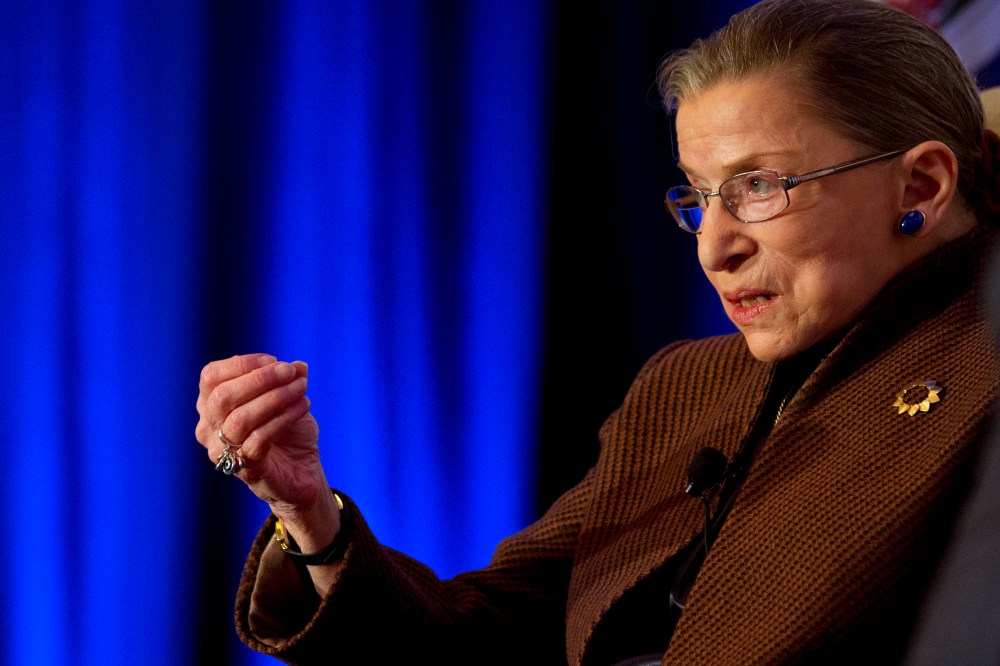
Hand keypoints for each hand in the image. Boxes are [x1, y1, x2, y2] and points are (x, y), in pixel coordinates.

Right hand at [195, 353, 331, 519]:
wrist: (300, 472)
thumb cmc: (286, 432)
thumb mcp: (287, 399)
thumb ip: (288, 381)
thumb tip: (299, 366)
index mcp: (211, 405)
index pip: (210, 377)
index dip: (241, 364)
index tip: (273, 360)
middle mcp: (208, 429)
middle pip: (222, 397)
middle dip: (260, 379)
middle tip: (290, 373)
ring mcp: (222, 452)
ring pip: (241, 418)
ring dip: (276, 397)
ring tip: (301, 388)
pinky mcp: (245, 469)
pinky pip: (259, 439)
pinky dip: (284, 418)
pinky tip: (303, 406)